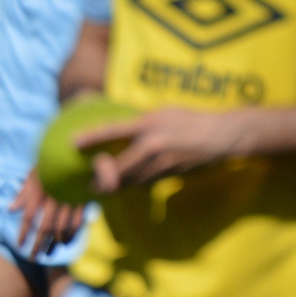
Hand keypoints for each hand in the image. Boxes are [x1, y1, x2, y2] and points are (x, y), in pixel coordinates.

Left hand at [9, 169, 84, 256]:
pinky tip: (65, 242)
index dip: (23, 233)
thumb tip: (10, 209)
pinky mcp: (83, 203)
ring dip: (53, 244)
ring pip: (61, 230)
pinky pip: (77, 225)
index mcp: (38, 191)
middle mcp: (52, 199)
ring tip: (47, 253)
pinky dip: (71, 235)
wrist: (76, 154)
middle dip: (37, 245)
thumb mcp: (33, 174)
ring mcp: (69, 202)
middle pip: (44, 229)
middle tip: (32, 257)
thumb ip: (23, 194)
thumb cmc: (51, 164)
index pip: (28, 218)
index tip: (19, 245)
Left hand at [77, 108, 254, 193]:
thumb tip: (119, 126)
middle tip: (88, 181)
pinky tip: (129, 180)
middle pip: (118, 169)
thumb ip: (140, 121)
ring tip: (103, 184)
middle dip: (101, 178)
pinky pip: (146, 183)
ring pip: (131, 181)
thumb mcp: (163, 112)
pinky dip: (135, 183)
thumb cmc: (190, 119)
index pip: (112, 130)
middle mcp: (153, 145)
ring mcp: (163, 163)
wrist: (224, 136)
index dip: (90, 137)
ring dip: (116, 184)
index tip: (72, 143)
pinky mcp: (171, 175)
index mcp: (148, 124)